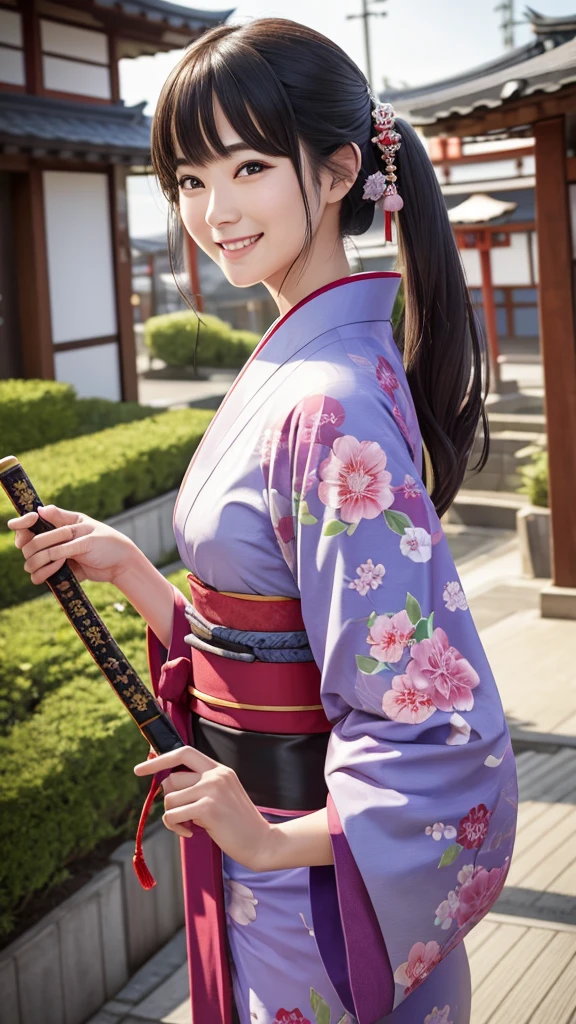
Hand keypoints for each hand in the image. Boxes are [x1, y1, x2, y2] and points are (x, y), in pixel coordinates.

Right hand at [7, 504, 136, 586]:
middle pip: (26, 543)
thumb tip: (39, 509)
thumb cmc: (107, 542)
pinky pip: (38, 576)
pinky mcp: (57, 573)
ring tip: (60, 561)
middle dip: (34, 547)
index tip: (24, 525)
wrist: (120, 565)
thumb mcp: (86, 529)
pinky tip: (60, 569)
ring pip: (29, 561)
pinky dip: (44, 573)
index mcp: (58, 525)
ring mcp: (53, 557)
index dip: (21, 524)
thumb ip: (61, 525)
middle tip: (49, 550)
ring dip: (40, 561)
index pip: (29, 523)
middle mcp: (52, 540)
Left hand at [134, 747, 273, 871]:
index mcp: (219, 769)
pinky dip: (176, 828)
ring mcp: (212, 789)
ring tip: (190, 826)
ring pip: (169, 799)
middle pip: (171, 779)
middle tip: (182, 815)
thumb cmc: (237, 823)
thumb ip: (200, 786)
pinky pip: (173, 816)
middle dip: (169, 800)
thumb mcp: (222, 795)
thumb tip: (167, 785)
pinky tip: (191, 833)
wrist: (261, 842)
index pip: (184, 752)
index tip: (140, 769)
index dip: (160, 759)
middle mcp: (215, 775)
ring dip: (173, 817)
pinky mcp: (207, 808)